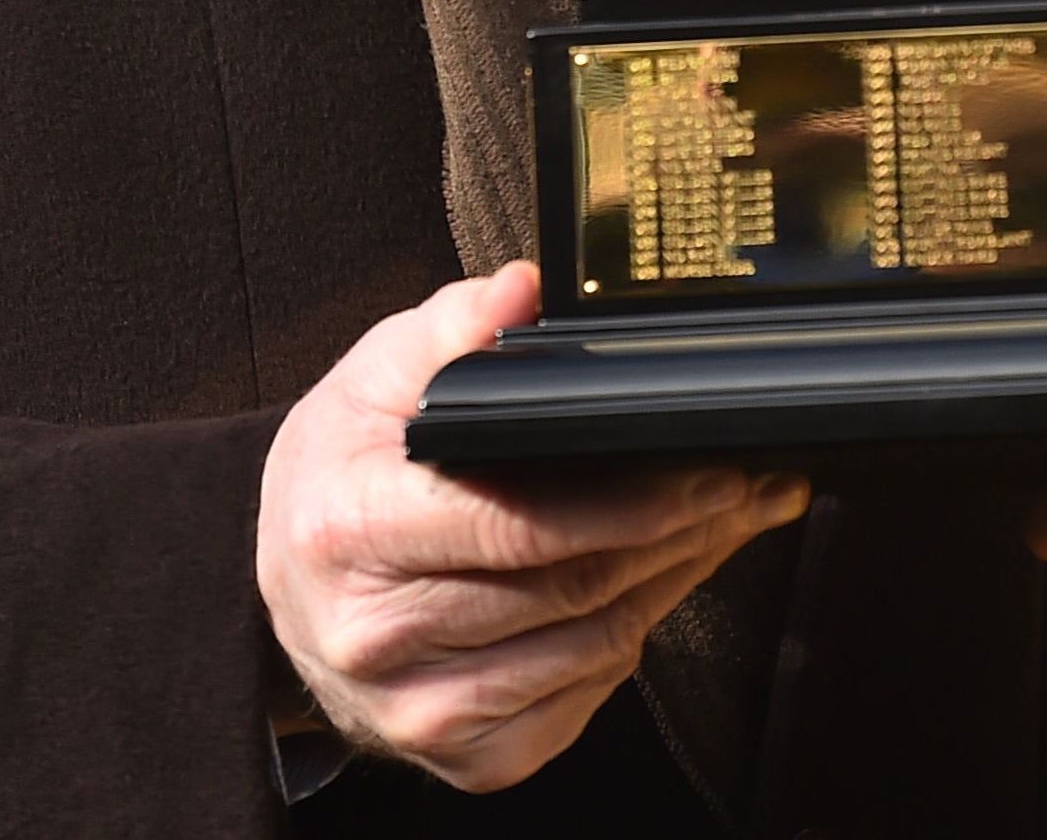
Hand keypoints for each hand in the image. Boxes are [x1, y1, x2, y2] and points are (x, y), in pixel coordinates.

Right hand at [257, 263, 809, 789]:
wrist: (294, 586)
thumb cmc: (343, 473)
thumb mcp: (376, 376)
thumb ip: (456, 325)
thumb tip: (525, 289)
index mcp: (351, 529)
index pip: (515, 526)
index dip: (628, 500)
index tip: (707, 465)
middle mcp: (374, 635)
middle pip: (571, 587)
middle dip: (682, 531)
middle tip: (751, 484)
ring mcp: (416, 711)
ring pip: (592, 647)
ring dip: (676, 581)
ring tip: (726, 523)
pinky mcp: (460, 757)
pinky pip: (581, 699)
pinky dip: (632, 640)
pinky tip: (656, 585)